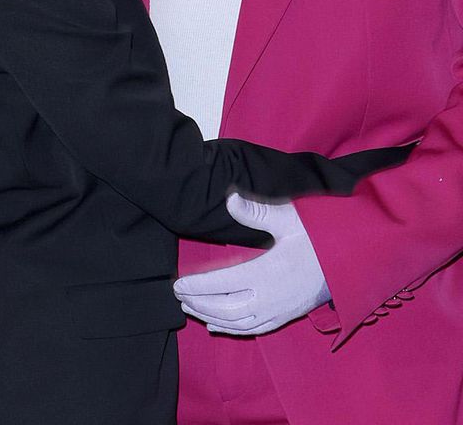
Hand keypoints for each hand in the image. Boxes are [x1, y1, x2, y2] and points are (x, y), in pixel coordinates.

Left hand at [174, 193, 329, 334]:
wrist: (352, 261)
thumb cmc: (320, 236)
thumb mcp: (288, 218)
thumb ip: (256, 212)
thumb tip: (229, 198)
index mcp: (267, 273)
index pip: (221, 284)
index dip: (196, 286)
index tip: (177, 284)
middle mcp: (270, 298)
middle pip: (224, 308)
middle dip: (198, 303)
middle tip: (178, 296)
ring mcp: (278, 311)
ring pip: (236, 322)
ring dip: (211, 317)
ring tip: (190, 309)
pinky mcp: (286, 316)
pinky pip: (253, 329)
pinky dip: (232, 329)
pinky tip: (216, 325)